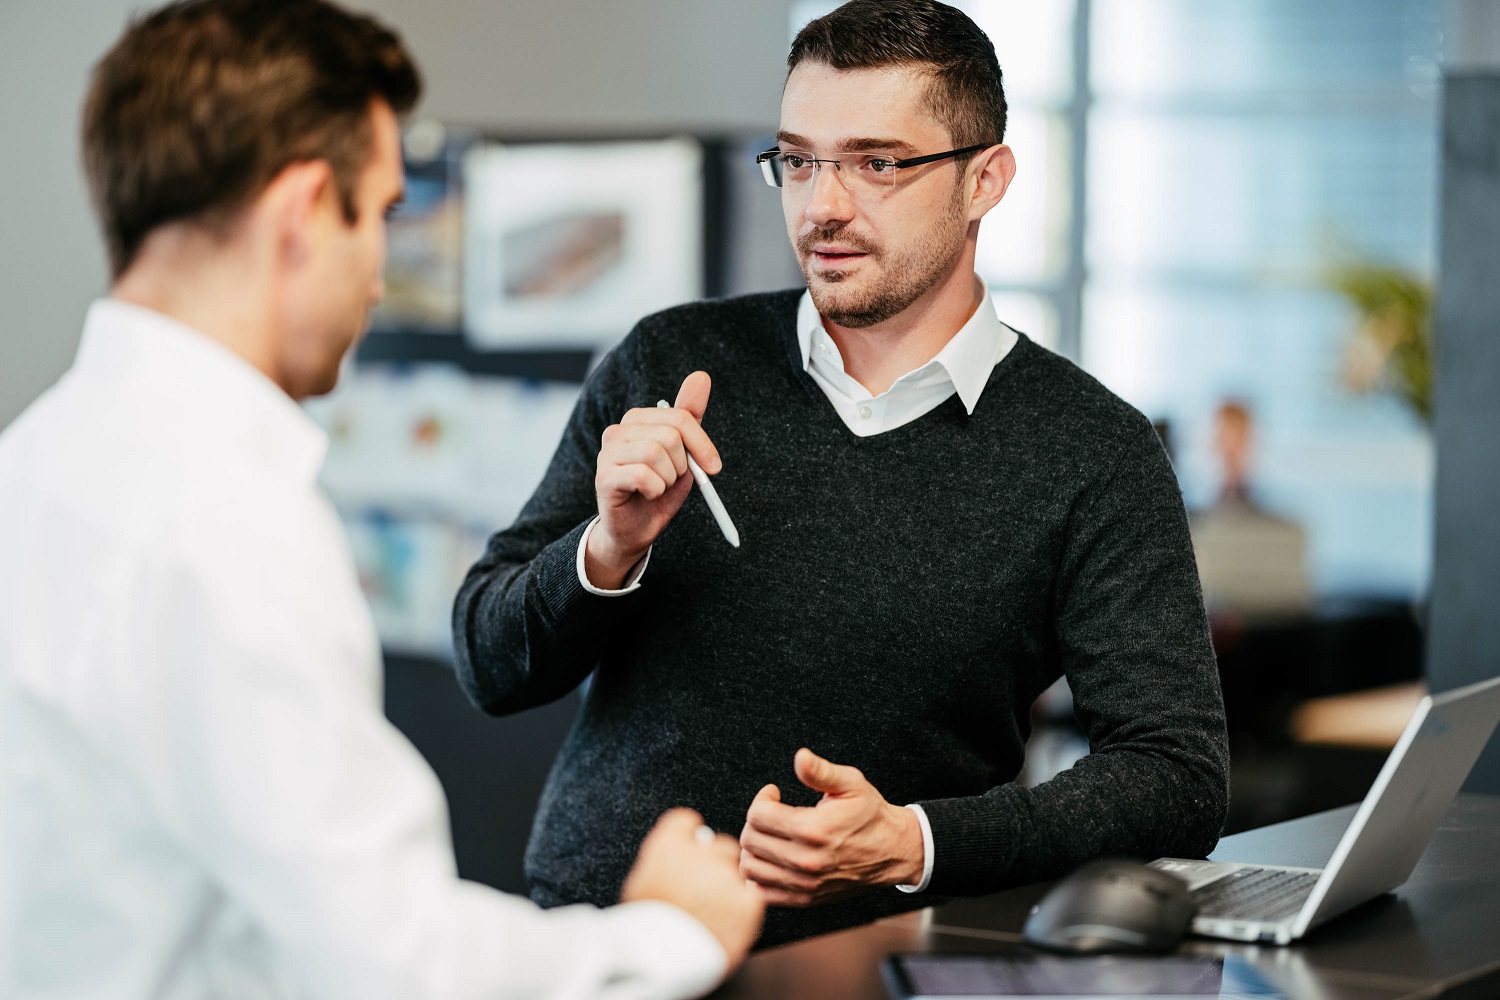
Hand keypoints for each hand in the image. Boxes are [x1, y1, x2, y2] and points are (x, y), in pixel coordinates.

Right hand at [585, 371, 721, 587]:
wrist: (635, 530)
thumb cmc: (659, 490)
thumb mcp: (683, 454)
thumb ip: (690, 417)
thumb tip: (701, 375)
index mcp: (638, 419)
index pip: (680, 418)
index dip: (702, 444)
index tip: (713, 468)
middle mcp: (618, 430)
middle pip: (670, 435)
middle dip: (682, 465)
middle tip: (673, 480)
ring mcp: (607, 452)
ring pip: (657, 454)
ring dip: (668, 479)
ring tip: (658, 487)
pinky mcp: (604, 476)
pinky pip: (643, 475)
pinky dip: (656, 491)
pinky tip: (647, 496)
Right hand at [621, 808, 764, 973]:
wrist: (661, 962)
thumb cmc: (644, 927)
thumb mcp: (639, 883)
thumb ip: (661, 859)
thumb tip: (674, 852)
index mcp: (669, 843)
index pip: (687, 820)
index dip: (688, 837)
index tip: (690, 850)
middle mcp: (701, 851)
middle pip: (720, 845)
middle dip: (715, 863)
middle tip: (704, 890)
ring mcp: (727, 875)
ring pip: (737, 872)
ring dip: (728, 888)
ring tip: (713, 913)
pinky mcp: (749, 901)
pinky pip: (750, 897)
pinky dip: (742, 909)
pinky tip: (726, 923)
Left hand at [738, 748, 924, 907]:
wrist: (893, 851)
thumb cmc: (870, 814)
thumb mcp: (851, 784)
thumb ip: (821, 771)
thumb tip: (800, 757)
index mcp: (813, 830)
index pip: (758, 815)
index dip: (762, 798)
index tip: (774, 793)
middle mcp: (805, 861)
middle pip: (750, 841)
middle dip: (755, 821)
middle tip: (771, 813)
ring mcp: (804, 884)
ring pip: (750, 868)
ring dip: (753, 848)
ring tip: (769, 835)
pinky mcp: (805, 899)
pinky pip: (762, 893)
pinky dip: (758, 876)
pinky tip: (771, 858)